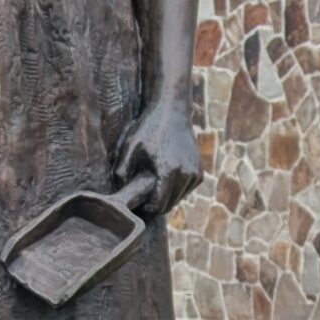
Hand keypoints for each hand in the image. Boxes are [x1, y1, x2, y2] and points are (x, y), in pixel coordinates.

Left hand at [115, 95, 201, 217]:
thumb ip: (122, 170)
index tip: (138, 203)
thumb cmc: (149, 127)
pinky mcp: (200, 172)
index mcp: (169, 170)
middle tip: (143, 196)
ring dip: (166, 197)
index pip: (159, 205)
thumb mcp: (130, 145)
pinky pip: (186, 191)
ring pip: (178, 199)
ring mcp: (195, 174)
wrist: (172, 111)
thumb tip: (120, 191)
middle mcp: (186, 174)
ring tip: (153, 186)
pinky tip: (165, 180)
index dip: (147, 208)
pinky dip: (176, 190)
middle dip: (156, 204)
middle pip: (169, 204)